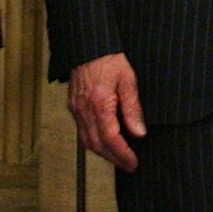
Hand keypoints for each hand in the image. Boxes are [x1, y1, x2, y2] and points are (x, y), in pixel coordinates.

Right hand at [69, 52, 146, 171]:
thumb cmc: (109, 59)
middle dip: (113, 159)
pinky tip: (105, 142)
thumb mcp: (128, 80)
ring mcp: (76, 110)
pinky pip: (82, 132)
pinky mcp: (74, 107)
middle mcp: (84, 110)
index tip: (133, 163)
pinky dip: (94, 142)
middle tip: (129, 165)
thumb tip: (139, 133)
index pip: (111, 139)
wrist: (88, 45)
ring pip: (87, 141)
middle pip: (97, 145)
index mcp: (99, 104)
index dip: (122, 154)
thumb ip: (133, 108)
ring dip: (103, 153)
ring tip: (119, 158)